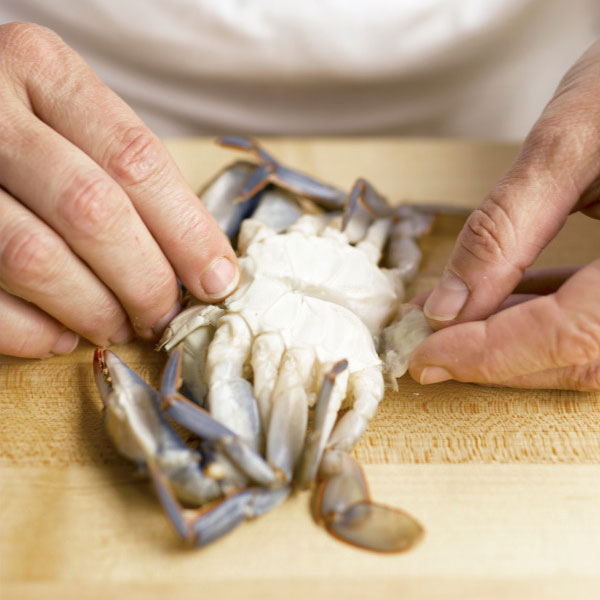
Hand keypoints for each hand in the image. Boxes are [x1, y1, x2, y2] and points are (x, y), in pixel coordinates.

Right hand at [0, 23, 237, 358]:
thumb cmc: (26, 129)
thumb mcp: (76, 119)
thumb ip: (133, 176)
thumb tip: (208, 268)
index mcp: (40, 69)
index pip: (135, 160)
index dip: (187, 232)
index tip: (218, 280)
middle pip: (91, 211)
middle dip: (143, 280)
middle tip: (164, 315)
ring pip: (34, 258)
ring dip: (93, 310)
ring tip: (119, 327)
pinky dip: (32, 331)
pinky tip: (61, 336)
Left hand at [409, 40, 599, 390]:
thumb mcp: (570, 144)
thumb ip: (504, 228)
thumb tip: (446, 306)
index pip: (574, 333)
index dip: (492, 354)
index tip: (427, 357)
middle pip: (583, 354)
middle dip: (496, 355)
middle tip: (430, 343)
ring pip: (588, 344)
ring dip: (512, 339)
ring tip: (447, 321)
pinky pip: (596, 315)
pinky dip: (541, 314)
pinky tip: (494, 300)